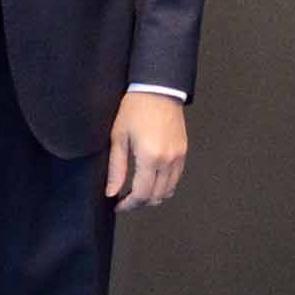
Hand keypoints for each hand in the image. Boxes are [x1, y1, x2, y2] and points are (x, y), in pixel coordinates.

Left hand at [106, 94, 189, 211]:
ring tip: (138, 191)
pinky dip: (164, 185)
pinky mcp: (183, 152)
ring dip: (153, 196)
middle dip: (140, 203)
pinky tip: (151, 179)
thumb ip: (116, 168)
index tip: (118, 206)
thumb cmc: (135, 109)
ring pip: (169, 190)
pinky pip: (176, 178)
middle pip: (156, 196)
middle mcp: (168, 160)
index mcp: (150, 157)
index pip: (141, 194)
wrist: (158, 89)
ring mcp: (178, 157)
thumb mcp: (119, 137)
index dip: (129, 205)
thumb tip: (112, 192)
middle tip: (125, 200)